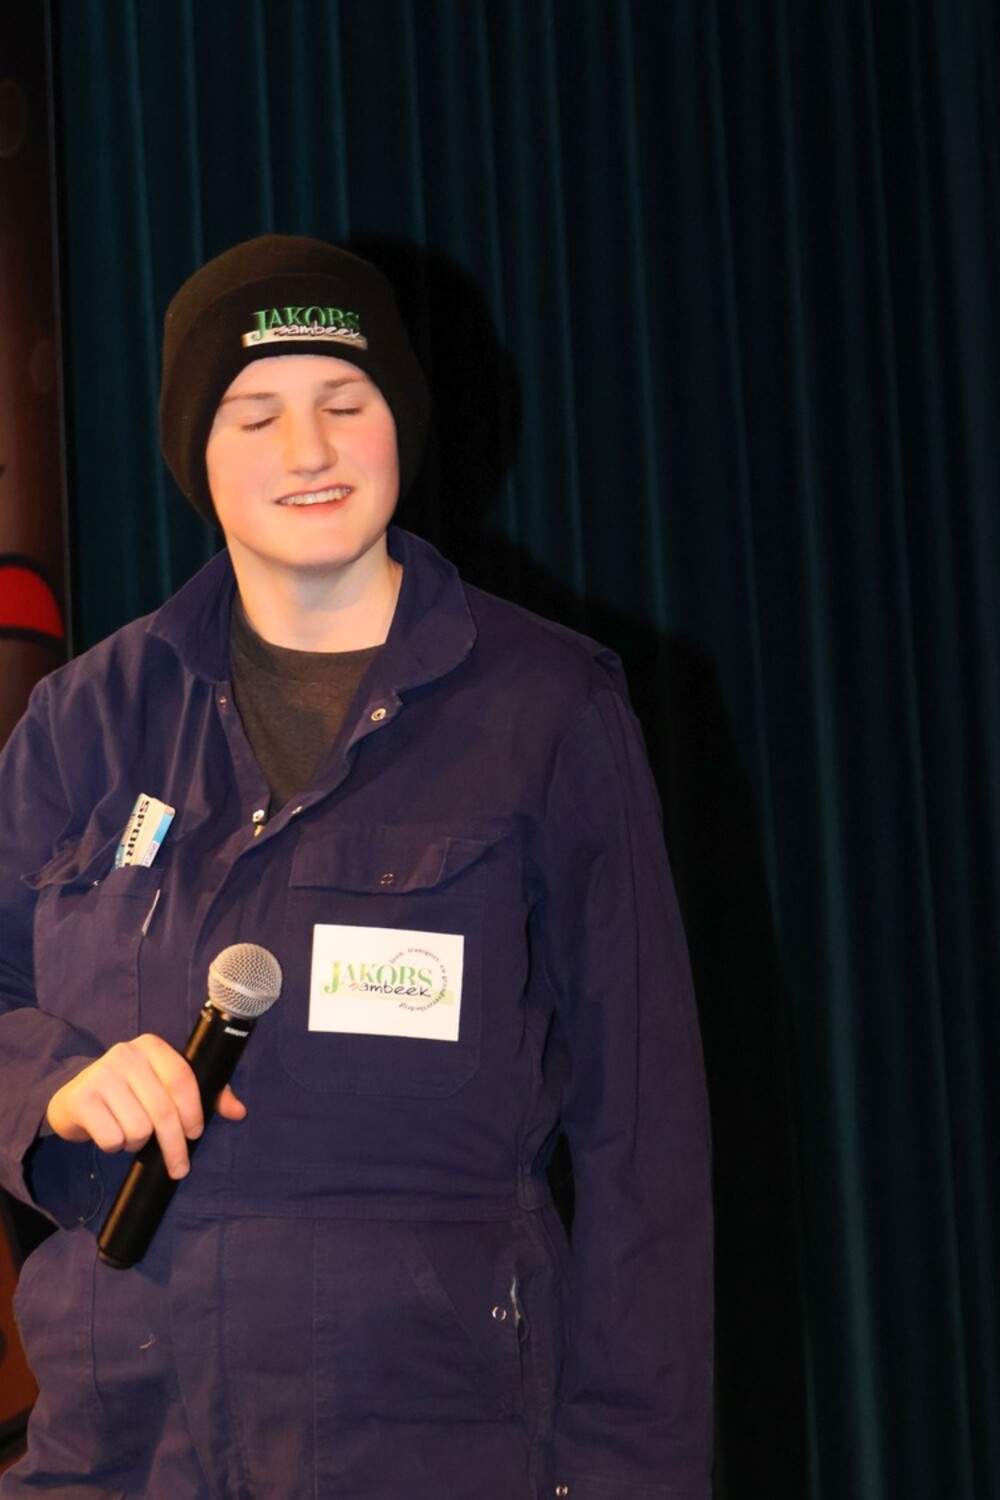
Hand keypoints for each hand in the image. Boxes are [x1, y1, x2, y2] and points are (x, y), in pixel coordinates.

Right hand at [45, 1034, 246, 1178]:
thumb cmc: (129, 1094)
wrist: (74, 1100)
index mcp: (152, 1046)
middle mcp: (126, 1054)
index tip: (196, 1135)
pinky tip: (111, 1135)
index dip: (194, 1111)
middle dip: (175, 1146)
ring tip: (131, 1134)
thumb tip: (238, 1111)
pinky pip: (112, 1138)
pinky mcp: (82, 1099)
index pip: (183, 1079)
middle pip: (163, 1110)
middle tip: (178, 1166)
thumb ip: (205, 1095)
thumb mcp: (163, 1087)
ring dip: (138, 1143)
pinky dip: (116, 1146)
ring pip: (139, 1128)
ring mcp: (101, 1074)